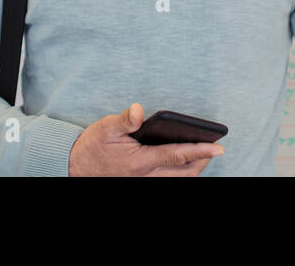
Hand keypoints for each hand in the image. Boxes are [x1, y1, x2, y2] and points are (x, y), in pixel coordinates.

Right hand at [68, 102, 223, 176]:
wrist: (75, 167)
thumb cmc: (93, 146)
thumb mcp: (106, 127)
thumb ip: (126, 120)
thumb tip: (140, 110)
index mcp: (139, 162)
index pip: (177, 155)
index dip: (200, 150)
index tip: (219, 147)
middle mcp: (145, 177)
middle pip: (185, 173)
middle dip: (202, 161)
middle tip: (214, 148)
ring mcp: (143, 183)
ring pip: (178, 181)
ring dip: (193, 169)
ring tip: (202, 155)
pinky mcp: (140, 183)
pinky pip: (167, 182)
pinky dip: (179, 174)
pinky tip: (182, 163)